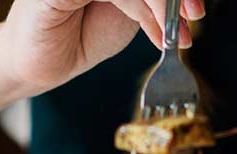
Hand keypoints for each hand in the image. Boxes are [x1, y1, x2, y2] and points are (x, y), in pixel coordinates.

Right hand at [0, 0, 204, 94]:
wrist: (40, 64)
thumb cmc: (80, 35)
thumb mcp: (129, 14)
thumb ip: (150, 0)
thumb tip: (186, 2)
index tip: (196, 9)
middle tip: (194, 15)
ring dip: (160, 7)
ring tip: (172, 35)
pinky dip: (142, 11)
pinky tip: (154, 34)